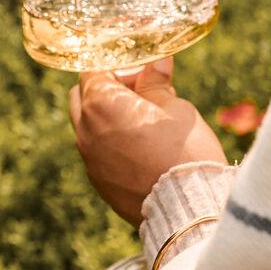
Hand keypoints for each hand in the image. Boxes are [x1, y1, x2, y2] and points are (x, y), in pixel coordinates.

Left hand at [68, 58, 225, 223]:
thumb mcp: (176, 107)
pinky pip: (97, 152)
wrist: (187, 208)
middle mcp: (86, 130)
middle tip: (143, 96)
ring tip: (145, 124)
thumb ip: (157, 83)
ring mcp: (89, 159)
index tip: (144, 75)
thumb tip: (157, 61)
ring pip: (88, 126)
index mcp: (100, 104)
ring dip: (108, 118)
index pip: (95, 70)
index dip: (121, 69)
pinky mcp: (98, 182)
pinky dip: (111, 144)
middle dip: (107, 90)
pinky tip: (142, 150)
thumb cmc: (184, 150)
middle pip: (83, 96)